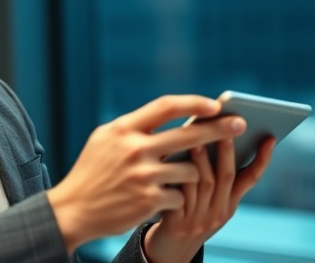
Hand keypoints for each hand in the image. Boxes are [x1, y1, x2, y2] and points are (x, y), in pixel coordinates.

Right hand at [45, 95, 246, 253]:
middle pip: (189, 135)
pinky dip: (175, 197)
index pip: (165, 107)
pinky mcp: (149, 200)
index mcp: (123, 129)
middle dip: (219, 129)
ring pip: (190, 170)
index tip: (216, 104)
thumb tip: (173, 114)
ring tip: (174, 179)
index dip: (194, 103)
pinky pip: (180, 194)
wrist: (74, 210)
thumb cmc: (93, 171)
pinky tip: (159, 199)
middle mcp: (134, 149)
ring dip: (191, 174)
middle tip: (241, 125)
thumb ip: (135, 127)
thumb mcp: (105, 139)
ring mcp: (143, 176)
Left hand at [143, 135, 275, 262]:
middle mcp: (218, 211)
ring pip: (205, 185)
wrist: (171, 252)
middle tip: (226, 130)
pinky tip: (172, 162)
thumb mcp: (208, 201)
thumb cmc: (189, 216)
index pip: (251, 179)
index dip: (262, 159)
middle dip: (227, 151)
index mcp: (229, 204)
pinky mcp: (178, 224)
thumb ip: (212, 176)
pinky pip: (180, 196)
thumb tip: (212, 134)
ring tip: (196, 139)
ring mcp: (199, 218)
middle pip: (227, 177)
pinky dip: (179, 177)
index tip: (270, 138)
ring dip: (201, 160)